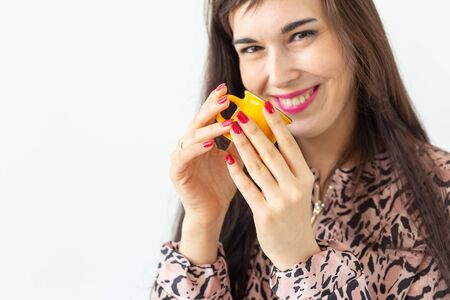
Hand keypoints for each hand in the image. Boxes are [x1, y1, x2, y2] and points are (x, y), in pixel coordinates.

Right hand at [169, 83, 241, 224]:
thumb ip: (240, 142)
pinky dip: (197, 148)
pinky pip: (185, 156)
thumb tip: (258, 123)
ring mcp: (180, 157)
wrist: (211, 212)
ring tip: (227, 123)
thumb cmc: (221, 186)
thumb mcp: (234, 160)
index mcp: (200, 140)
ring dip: (210, 128)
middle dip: (211, 108)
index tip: (226, 89)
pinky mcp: (177, 171)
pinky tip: (210, 143)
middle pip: (198, 122)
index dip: (214, 103)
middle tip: (224, 97)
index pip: (207, 117)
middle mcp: (187, 144)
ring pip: (192, 136)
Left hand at [225, 102, 320, 270]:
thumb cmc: (293, 213)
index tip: (265, 105)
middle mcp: (295, 186)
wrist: (296, 249)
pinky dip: (236, 171)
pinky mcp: (265, 214)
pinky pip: (247, 187)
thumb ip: (287, 166)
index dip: (276, 124)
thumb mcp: (298, 187)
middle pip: (271, 152)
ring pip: (257, 167)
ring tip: (231, 130)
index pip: (289, 145)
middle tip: (240, 114)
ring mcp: (280, 201)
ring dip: (242, 145)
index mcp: (304, 176)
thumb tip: (271, 136)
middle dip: (254, 131)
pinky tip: (226, 157)